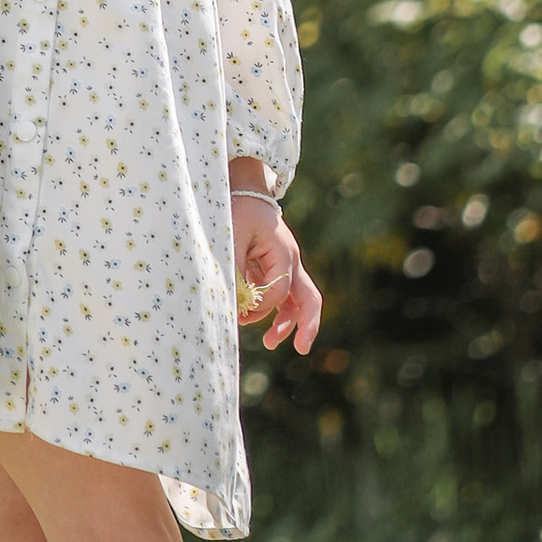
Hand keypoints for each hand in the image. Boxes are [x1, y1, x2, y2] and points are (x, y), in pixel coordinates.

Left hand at [232, 193, 322, 354]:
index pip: (279, 291)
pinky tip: (257, 322)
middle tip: (302, 349)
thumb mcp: (231, 237)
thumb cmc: (238, 211)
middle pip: (309, 299)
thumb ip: (235, 270)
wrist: (244, 191)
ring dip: (287, 323)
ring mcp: (288, 266)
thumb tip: (236, 304)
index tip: (240, 312)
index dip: (260, 306)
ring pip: (298, 301)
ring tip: (269, 343)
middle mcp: (292, 261)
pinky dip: (275, 311)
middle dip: (307, 325)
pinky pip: (284, 296)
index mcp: (284, 252)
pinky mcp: (277, 269)